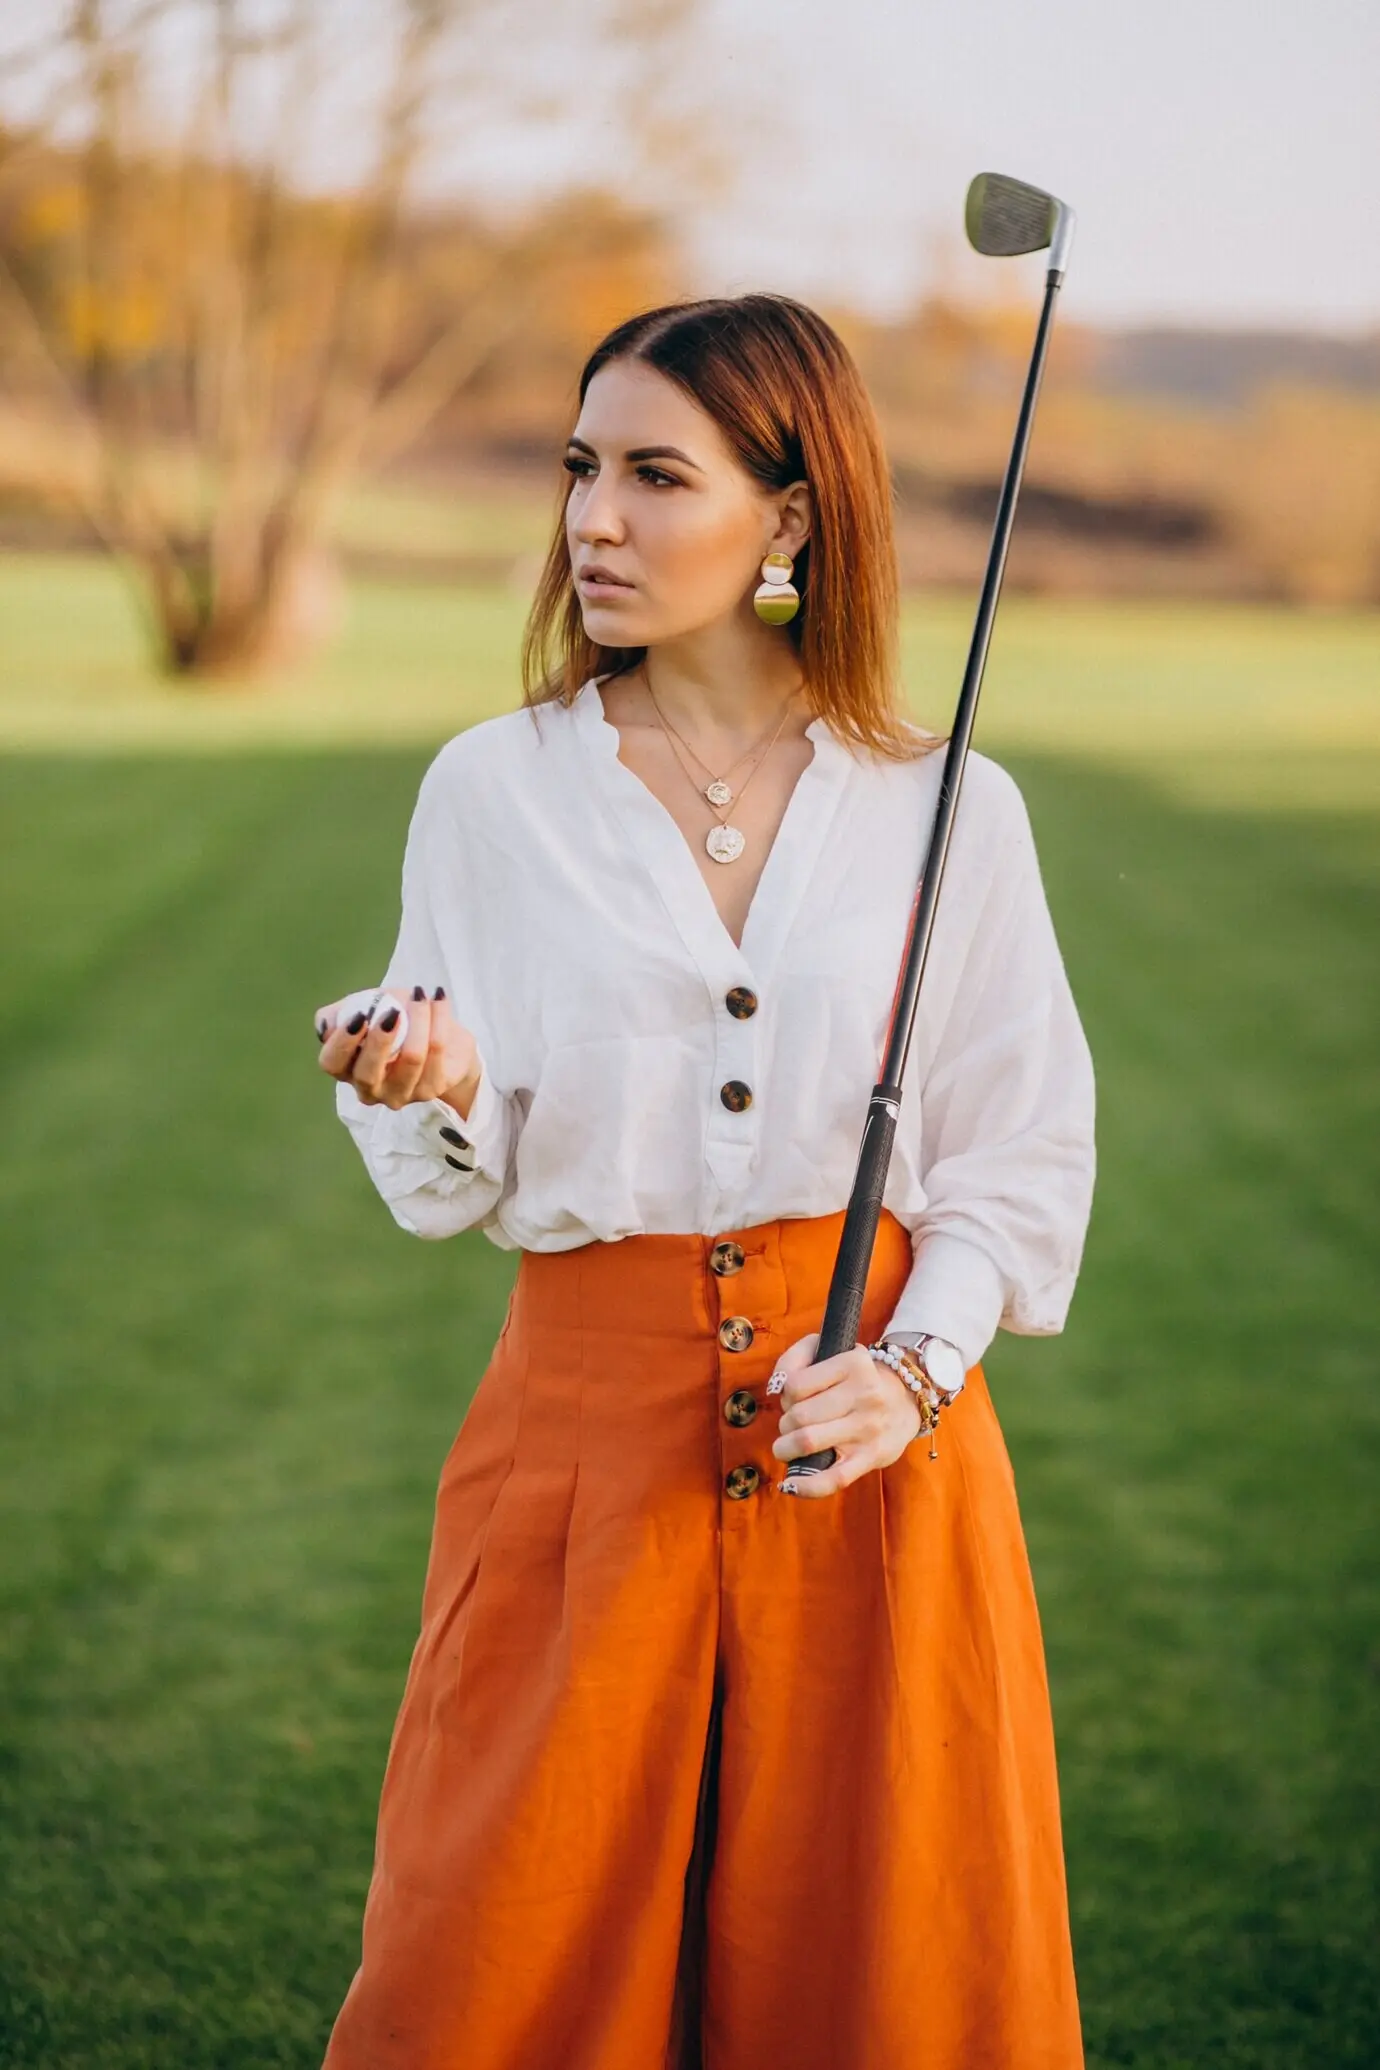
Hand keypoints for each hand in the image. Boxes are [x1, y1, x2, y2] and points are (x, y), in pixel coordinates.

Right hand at [314, 986, 481, 1117]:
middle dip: (379, 1041)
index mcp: (346, 1068)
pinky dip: (439, 1020)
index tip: (360, 1015)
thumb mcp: (364, 1009)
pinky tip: (439, 1000)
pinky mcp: (430, 1089)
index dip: (342, 1042)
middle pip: (367, 1073)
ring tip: (420, 994)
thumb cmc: (394, 1021)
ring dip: (417, 1021)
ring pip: (410, 1060)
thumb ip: (339, 1013)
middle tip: (392, 1012)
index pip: (332, 1063)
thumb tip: (326, 1025)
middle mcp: (369, 1088)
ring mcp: (400, 1093)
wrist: (442, 1034)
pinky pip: (437, 1053)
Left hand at [768, 1332, 921, 1497]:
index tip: (793, 1398)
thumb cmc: (858, 1377)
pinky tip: (791, 1484)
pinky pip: (834, 1478)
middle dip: (785, 1422)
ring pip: (808, 1441)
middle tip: (792, 1423)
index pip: (795, 1384)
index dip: (785, 1394)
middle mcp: (865, 1395)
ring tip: (787, 1447)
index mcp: (853, 1364)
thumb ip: (795, 1358)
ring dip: (786, 1448)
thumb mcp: (833, 1350)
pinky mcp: (871, 1458)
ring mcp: (868, 1429)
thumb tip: (775, 1387)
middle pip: (799, 1415)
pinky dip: (807, 1486)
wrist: (906, 1400)